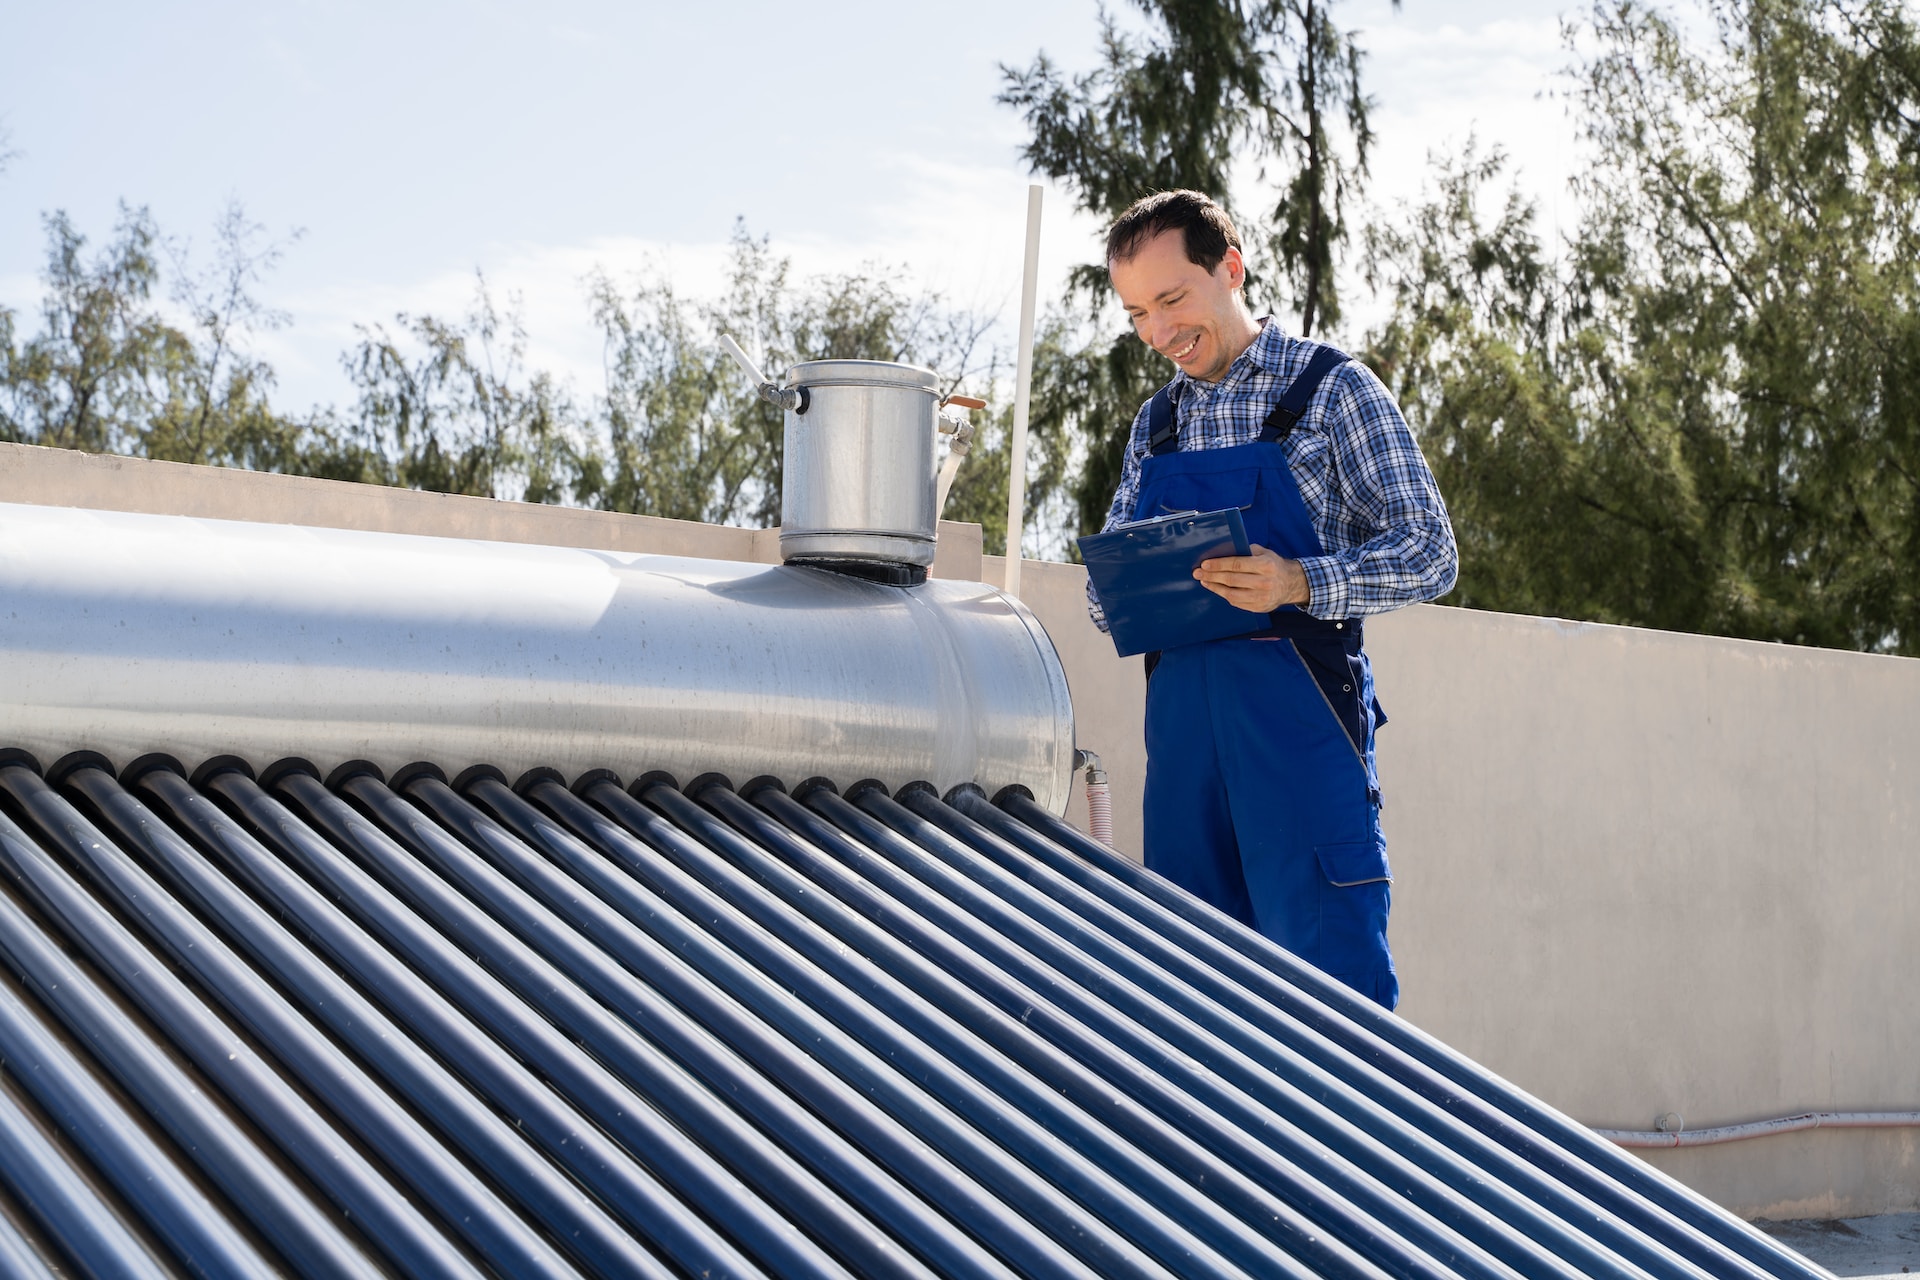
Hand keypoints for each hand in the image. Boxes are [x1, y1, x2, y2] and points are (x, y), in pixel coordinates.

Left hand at [1194, 544, 1309, 613]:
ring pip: (1232, 594)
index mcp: (1265, 565)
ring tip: (1205, 581)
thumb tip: (1221, 552)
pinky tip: (1217, 589)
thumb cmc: (1273, 565)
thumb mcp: (1264, 553)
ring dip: (1215, 588)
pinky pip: (1237, 603)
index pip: (1237, 564)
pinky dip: (1225, 596)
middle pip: (1232, 580)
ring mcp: (1262, 597)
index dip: (1218, 565)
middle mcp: (1264, 582)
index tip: (1205, 564)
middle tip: (1198, 573)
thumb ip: (1245, 552)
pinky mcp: (1259, 608)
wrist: (1291, 584)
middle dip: (1212, 576)